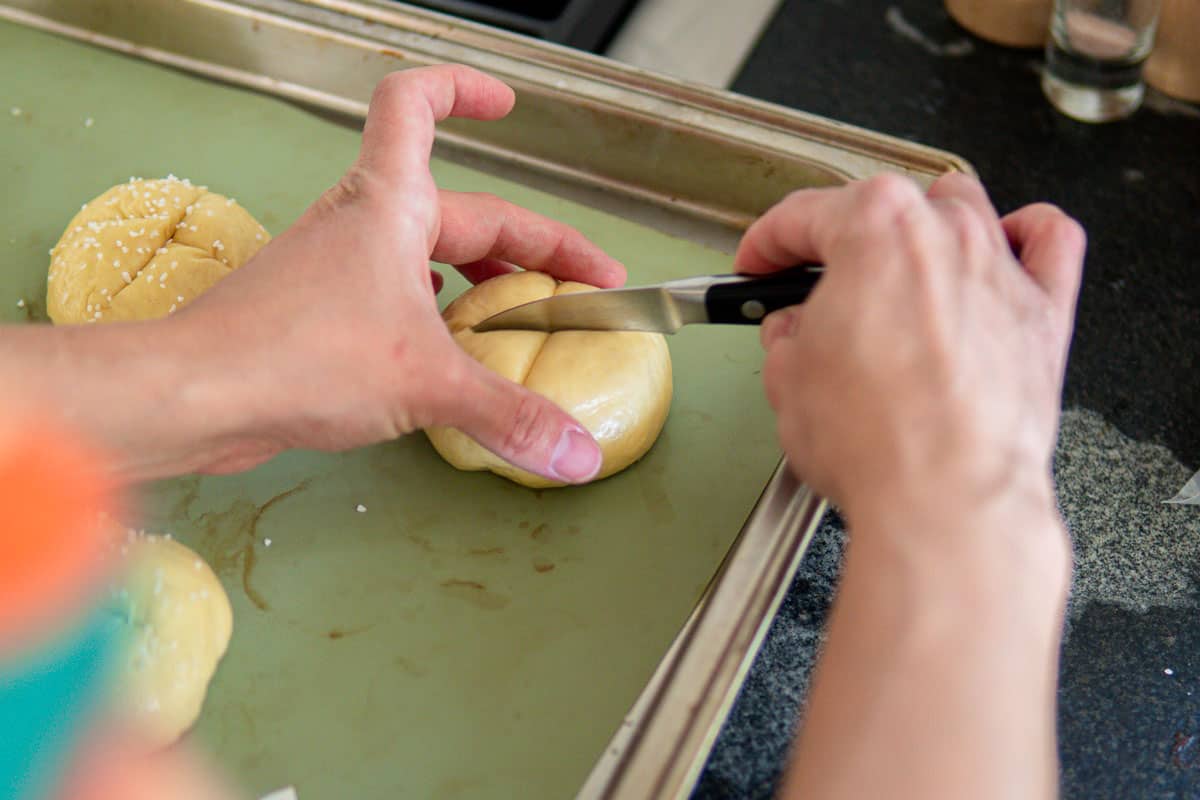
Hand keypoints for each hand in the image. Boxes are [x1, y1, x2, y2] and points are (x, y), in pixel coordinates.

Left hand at [175, 66, 624, 481]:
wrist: (196, 395)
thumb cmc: (294, 355)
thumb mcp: (428, 383)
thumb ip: (510, 414)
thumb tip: (578, 454)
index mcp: (389, 204)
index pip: (417, 105)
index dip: (464, 90)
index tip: (507, 105)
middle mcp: (361, 224)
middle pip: (459, 209)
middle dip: (525, 244)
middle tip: (574, 284)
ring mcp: (336, 266)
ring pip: (425, 254)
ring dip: (479, 277)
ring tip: (520, 313)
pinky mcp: (318, 313)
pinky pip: (394, 296)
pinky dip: (433, 314)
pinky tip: (446, 347)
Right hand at [736, 173, 1084, 522]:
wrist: (944, 500)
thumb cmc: (876, 442)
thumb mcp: (786, 380)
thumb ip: (787, 336)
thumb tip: (796, 333)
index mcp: (874, 228)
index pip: (802, 216)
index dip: (765, 244)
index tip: (759, 262)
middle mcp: (944, 233)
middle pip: (883, 210)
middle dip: (839, 246)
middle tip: (812, 292)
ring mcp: (1000, 268)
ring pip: (961, 210)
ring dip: (922, 230)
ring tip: (898, 269)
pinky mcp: (1043, 313)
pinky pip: (1048, 242)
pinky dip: (1024, 236)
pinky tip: (1002, 250)